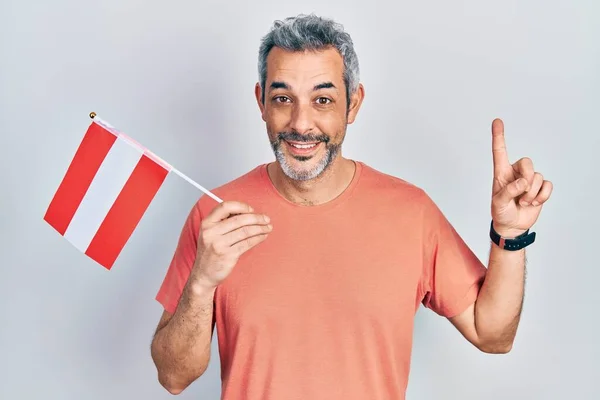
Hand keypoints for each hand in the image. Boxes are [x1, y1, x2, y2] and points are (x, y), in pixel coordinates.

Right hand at [192, 201, 271, 288]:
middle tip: (266, 219)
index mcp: (207, 223)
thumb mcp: (211, 233)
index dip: (241, 206)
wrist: (203, 274)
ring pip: (245, 231)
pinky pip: (247, 243)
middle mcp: (211, 232)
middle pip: (239, 219)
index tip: (252, 210)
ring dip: (260, 228)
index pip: (225, 206)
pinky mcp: (227, 255)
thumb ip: (224, 221)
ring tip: (268, 227)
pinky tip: (263, 236)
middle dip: (256, 218)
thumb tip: (248, 212)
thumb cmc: (211, 251)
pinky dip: (258, 238)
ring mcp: (219, 244)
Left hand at [490, 118, 552, 237]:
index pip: (500, 151)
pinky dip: (542, 196)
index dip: (499, 136)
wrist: (512, 225)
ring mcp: (529, 180)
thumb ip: (508, 191)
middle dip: (526, 179)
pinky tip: (534, 203)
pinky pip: (547, 185)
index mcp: (501, 172)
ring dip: (531, 193)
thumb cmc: (500, 212)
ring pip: (537, 176)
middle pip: (527, 162)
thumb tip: (523, 182)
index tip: (497, 121)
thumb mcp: (498, 203)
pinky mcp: (540, 188)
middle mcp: (516, 173)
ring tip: (523, 202)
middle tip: (521, 193)